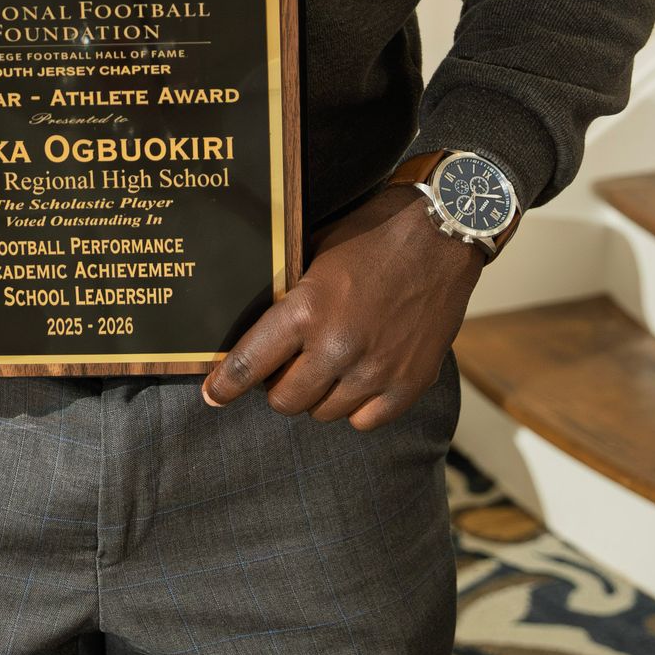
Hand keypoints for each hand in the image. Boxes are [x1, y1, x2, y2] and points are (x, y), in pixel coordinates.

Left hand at [201, 182, 482, 429]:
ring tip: (327, 367)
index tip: (213, 395)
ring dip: (318, 395)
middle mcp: (338, 347)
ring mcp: (376, 370)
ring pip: (323, 413)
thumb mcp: (316, 255)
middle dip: (277, 387)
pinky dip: (357, 406)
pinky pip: (366, 421)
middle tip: (285, 368)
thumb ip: (290, 298)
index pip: (249, 365)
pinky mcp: (409, 382)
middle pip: (285, 401)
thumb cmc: (372, 235)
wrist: (442, 233)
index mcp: (307, 310)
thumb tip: (258, 329)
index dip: (225, 385)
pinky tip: (359, 379)